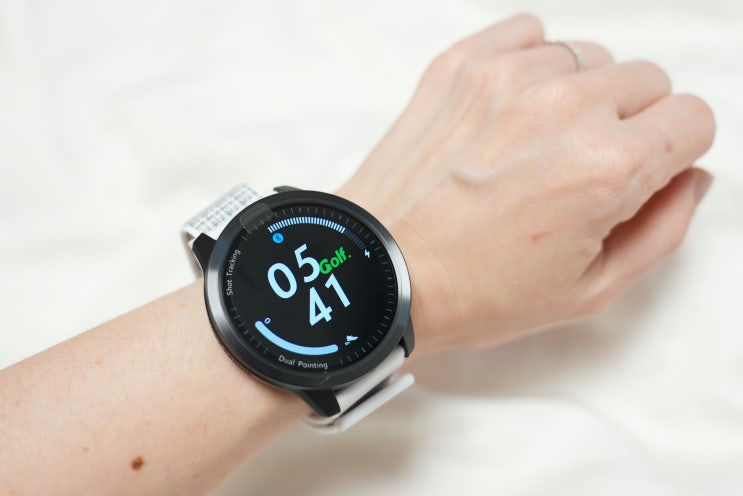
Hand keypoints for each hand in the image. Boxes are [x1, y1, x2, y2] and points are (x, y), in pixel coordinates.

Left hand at [336, 14, 714, 353]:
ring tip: (535, 148)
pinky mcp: (462, 64)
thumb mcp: (589, 290)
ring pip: (588, 57)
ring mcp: (507, 77)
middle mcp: (563, 107)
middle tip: (581, 170)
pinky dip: (532, 65)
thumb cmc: (473, 291)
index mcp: (606, 168)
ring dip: (578, 96)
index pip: (692, 118)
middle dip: (631, 125)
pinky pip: (530, 34)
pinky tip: (511, 112)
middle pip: (646, 82)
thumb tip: (689, 177)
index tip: (641, 175)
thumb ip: (661, 230)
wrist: (380, 269)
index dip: (672, 153)